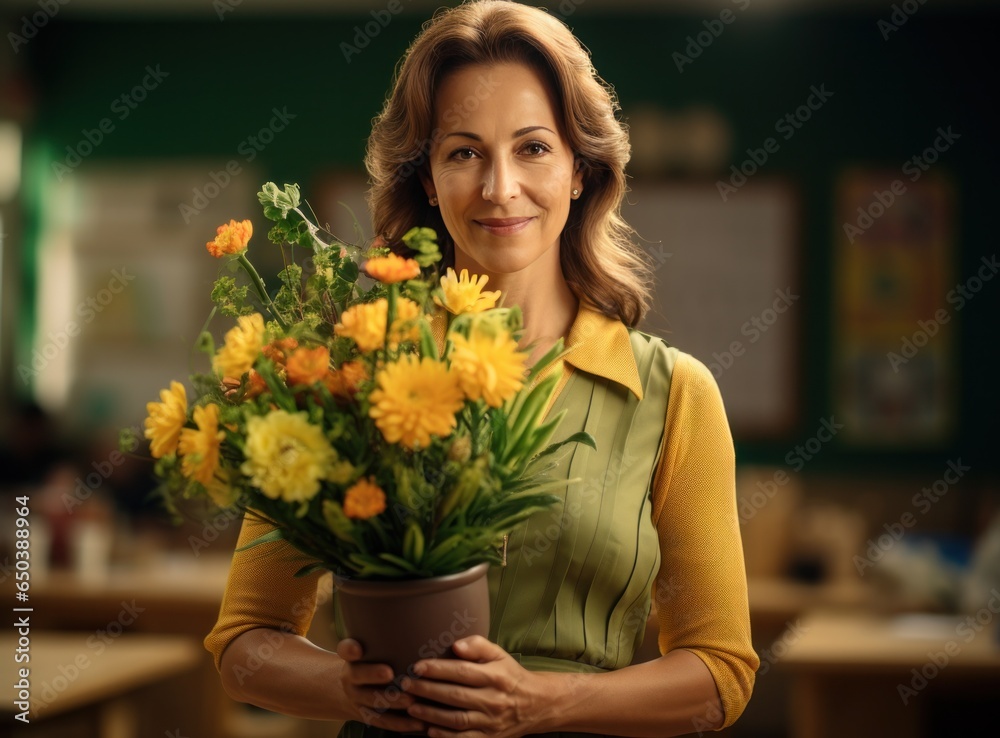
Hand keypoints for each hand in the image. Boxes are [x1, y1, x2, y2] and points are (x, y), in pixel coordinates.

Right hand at [336, 638, 426, 732]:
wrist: (349, 690)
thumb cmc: (372, 660)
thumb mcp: (371, 646)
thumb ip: (387, 634)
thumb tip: (430, 613)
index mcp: (352, 658)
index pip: (345, 649)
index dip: (350, 648)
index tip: (358, 647)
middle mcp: (351, 677)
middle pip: (358, 675)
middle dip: (373, 674)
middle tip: (390, 672)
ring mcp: (358, 698)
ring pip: (372, 701)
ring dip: (392, 701)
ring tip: (412, 700)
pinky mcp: (368, 716)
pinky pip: (383, 722)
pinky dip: (401, 724)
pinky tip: (419, 723)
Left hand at [400, 636, 547, 737]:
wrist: (537, 705)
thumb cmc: (510, 676)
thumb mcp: (500, 655)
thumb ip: (478, 646)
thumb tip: (455, 646)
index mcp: (495, 676)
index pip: (462, 671)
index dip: (438, 669)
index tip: (417, 666)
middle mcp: (493, 700)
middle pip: (455, 695)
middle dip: (427, 690)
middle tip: (405, 685)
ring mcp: (491, 722)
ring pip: (457, 719)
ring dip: (431, 714)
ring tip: (411, 707)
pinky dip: (446, 736)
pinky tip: (429, 730)